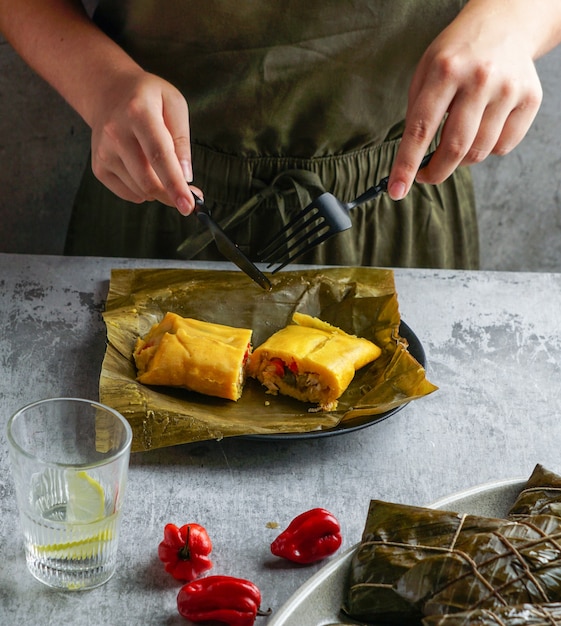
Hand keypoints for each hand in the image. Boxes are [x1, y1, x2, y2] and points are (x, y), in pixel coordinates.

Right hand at [89, 69, 200, 213]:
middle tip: (187, 196)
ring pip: (140, 190)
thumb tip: (185, 175)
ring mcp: (104, 152)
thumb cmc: (148, 98)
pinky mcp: (98, 167)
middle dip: (171, 195)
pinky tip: (145, 170)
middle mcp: (115, 133)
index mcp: (138, 113)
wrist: (107, 92)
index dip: (175, 184)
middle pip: (148, 180)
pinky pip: (128, 193)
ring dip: (159, 190)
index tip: (188, 206)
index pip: (159, 156)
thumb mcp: (174, 104)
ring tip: (163, 170)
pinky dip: (143, 191)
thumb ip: (182, 139)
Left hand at [387, 4, 543, 199]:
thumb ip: (417, 112)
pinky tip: (481, 130)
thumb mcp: (425, 71)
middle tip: (425, 176)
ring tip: (454, 143)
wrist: (505, 23)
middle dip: (435, 172)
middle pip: (455, 148)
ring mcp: (508, 89)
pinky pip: (504, 146)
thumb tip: (412, 159)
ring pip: (480, 151)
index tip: (396, 190)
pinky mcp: (530, 99)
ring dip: (461, 160)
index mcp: (445, 70)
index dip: (407, 165)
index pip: (421, 129)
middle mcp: (480, 79)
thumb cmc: (457, 54)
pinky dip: (487, 149)